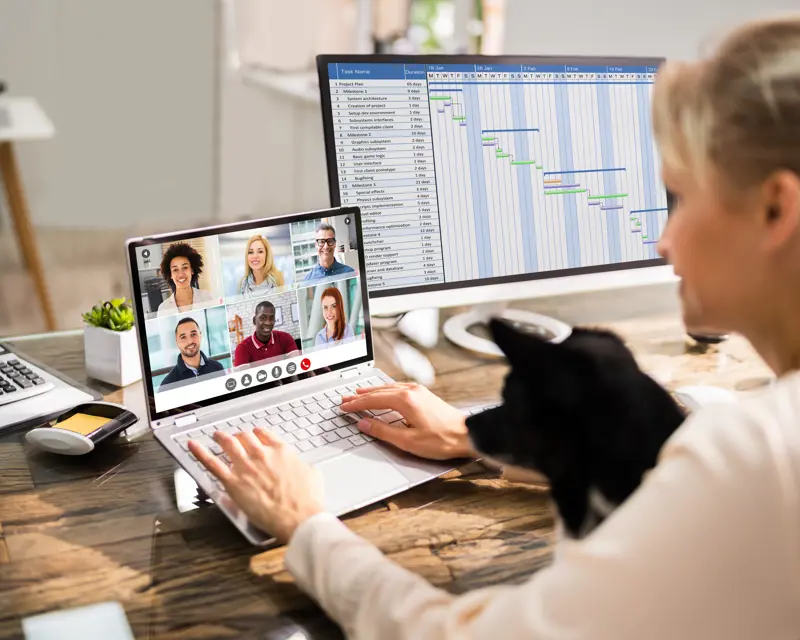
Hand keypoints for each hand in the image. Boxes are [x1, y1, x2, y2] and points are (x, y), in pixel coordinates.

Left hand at [188, 428, 323, 542]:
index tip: (254, 435)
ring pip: (228, 445)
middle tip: (234, 438)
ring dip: (221, 438)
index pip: (264, 434)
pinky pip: (212, 463)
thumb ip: (304, 465)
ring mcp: (246, 467)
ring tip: (216, 436)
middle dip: (238, 436)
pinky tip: (192, 446)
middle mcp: (262, 454)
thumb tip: (305, 466)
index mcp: (281, 450)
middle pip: (244, 438)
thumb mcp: (313, 474)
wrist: (298, 516)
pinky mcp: (233, 482)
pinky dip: (200, 453)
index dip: (256, 434)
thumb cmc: (306, 499)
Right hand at [340, 382, 474, 459]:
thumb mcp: (407, 441)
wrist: (467, 435)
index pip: (373, 400)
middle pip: (379, 391)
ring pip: (388, 387)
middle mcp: (411, 391)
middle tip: (345, 399)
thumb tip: (364, 424)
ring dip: (372, 391)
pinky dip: (385, 390)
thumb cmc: (441, 440)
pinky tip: (382, 393)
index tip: (343, 407)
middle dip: (360, 396)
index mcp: (405, 400)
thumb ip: (382, 431)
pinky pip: (398, 388)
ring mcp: (419, 391)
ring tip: (358, 394)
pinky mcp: (424, 394)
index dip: (356, 404)